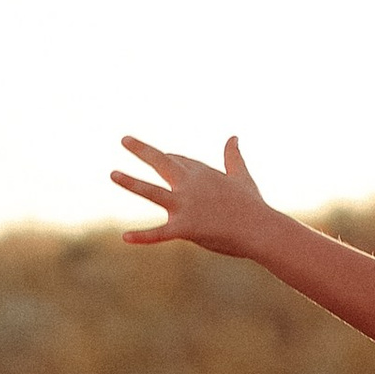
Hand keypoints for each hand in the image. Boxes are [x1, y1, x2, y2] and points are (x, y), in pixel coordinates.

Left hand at [112, 133, 271, 254]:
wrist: (261, 229)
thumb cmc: (252, 205)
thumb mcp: (241, 176)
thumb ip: (233, 157)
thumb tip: (234, 136)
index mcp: (203, 173)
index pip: (179, 161)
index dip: (168, 159)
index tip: (162, 157)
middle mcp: (191, 185)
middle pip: (162, 163)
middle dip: (142, 150)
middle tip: (124, 139)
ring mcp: (187, 205)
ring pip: (153, 192)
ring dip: (132, 183)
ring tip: (113, 174)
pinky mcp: (186, 227)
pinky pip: (160, 233)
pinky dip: (143, 236)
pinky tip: (125, 237)